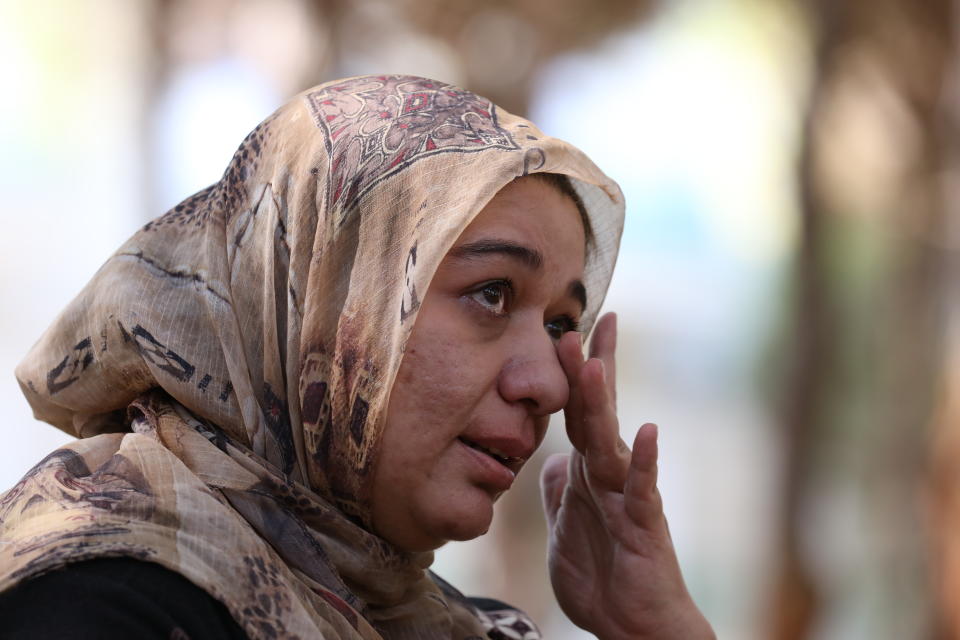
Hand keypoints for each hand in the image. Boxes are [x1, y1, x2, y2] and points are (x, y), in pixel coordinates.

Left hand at [540, 313, 713, 639]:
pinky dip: (643, 460)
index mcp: (588, 472)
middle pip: (598, 412)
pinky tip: (646, 431)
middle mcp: (608, 475)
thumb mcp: (565, 526)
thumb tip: (552, 459)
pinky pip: (642, 488)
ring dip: (602, 402)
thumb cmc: (602, 576)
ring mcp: (628, 496)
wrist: (630, 625)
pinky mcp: (643, 525)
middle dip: (590, 367)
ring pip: (611, 441)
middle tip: (586, 322)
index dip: (572, 374)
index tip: (566, 330)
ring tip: (595, 362)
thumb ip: (560, 489)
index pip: (579, 413)